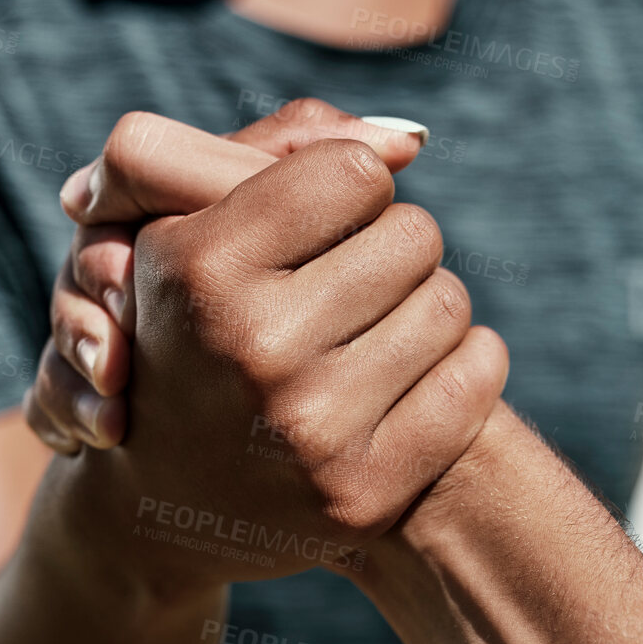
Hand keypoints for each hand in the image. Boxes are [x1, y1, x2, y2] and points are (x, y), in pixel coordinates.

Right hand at [35, 116, 505, 592]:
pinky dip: (463, 368)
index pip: (356, 172)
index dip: (345, 190)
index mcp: (200, 270)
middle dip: (385, 252)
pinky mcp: (361, 492)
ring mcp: (310, 429)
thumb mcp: (182, 223)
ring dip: (421, 311)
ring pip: (450, 303)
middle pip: (415, 234)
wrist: (165, 500)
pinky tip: (411, 381)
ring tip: (366, 340)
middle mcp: (253, 349)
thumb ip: (279, 144)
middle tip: (342, 292)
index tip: (314, 230)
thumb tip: (408, 143)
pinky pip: (477, 378)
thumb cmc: (188, 329)